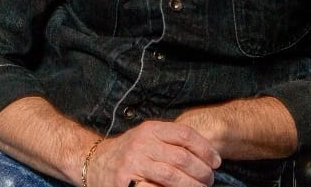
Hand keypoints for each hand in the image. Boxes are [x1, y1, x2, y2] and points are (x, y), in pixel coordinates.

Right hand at [89, 120, 220, 186]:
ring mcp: (133, 163)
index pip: (185, 135)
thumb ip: (170, 141)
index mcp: (150, 129)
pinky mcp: (126, 182)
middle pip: (183, 157)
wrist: (94, 162)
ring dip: (192, 185)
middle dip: (202, 172)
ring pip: (173, 176)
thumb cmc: (128, 152)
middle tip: (209, 180)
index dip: (205, 149)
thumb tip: (206, 155)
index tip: (216, 162)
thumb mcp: (146, 138)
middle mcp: (141, 143)